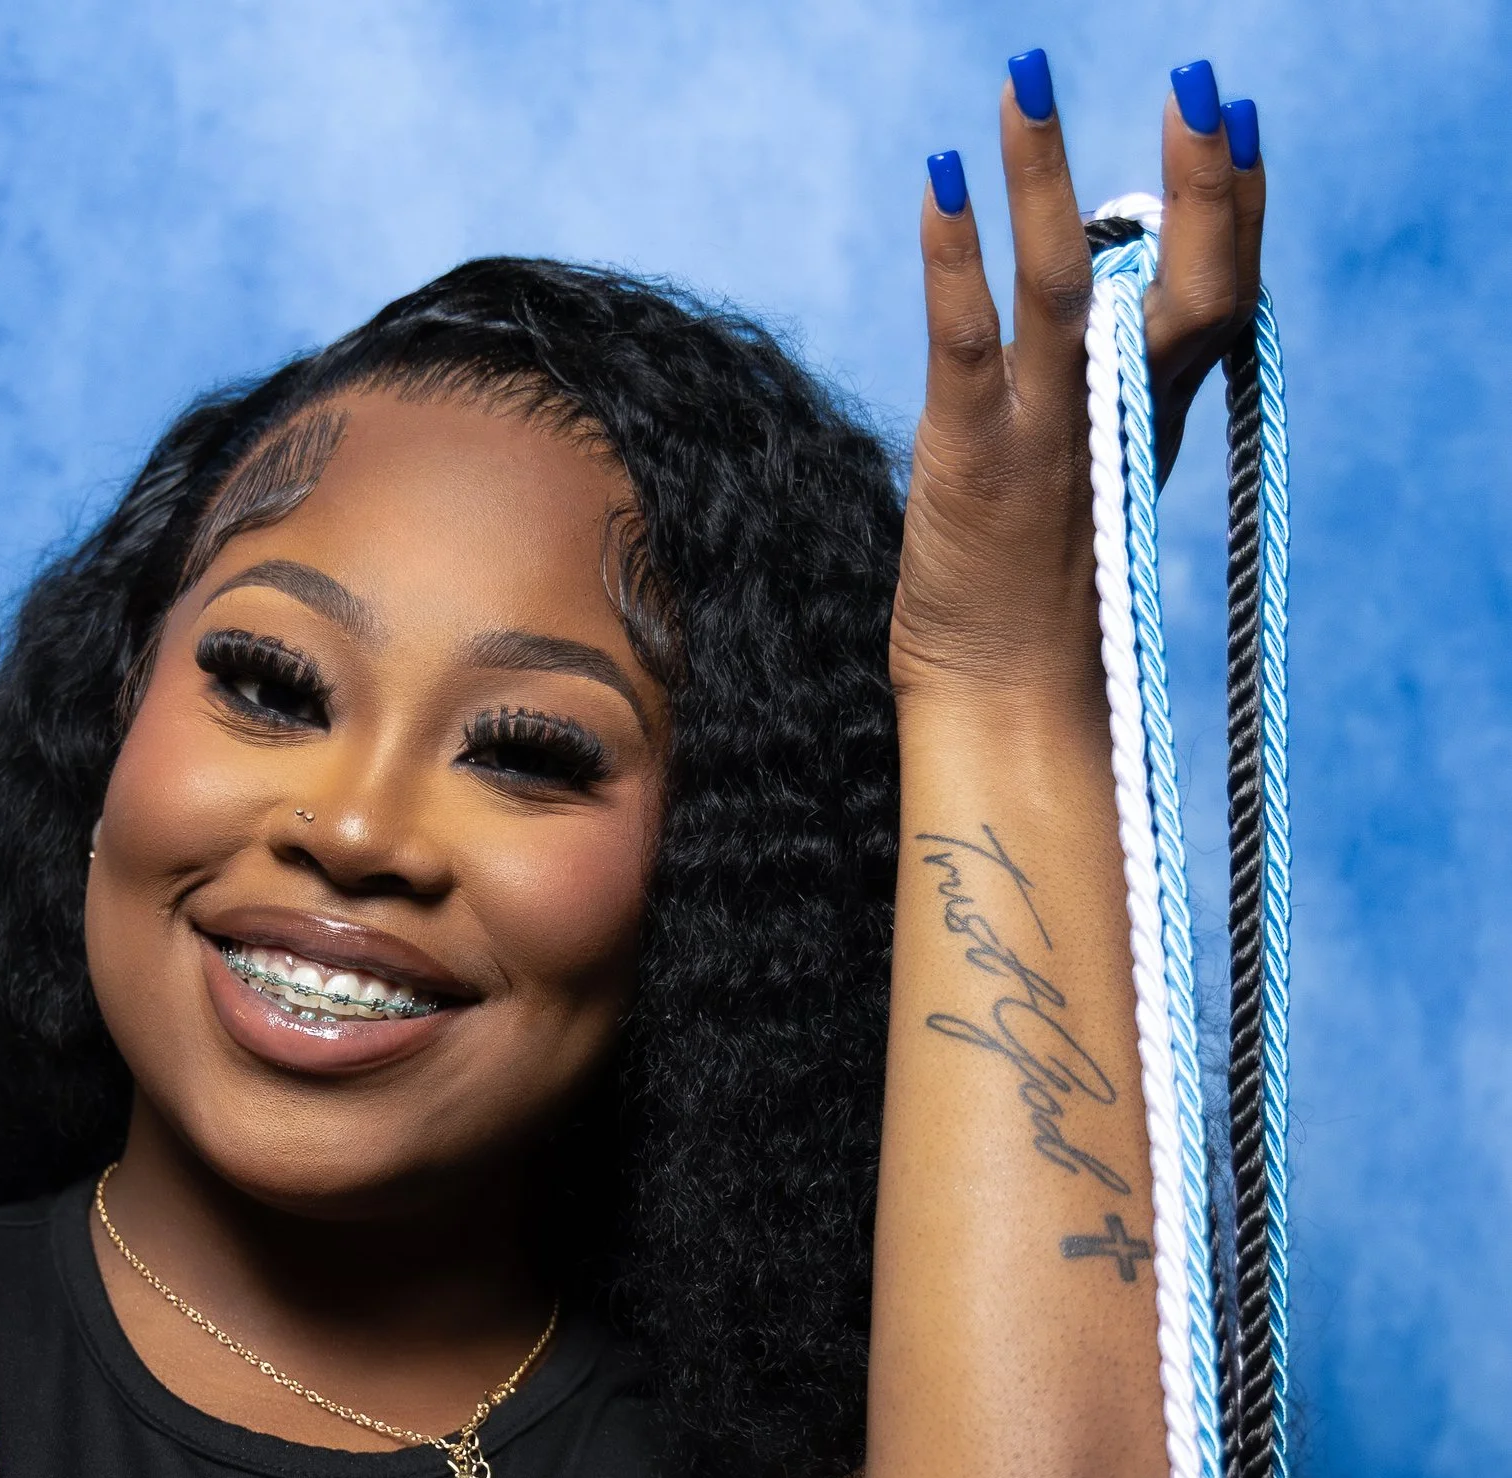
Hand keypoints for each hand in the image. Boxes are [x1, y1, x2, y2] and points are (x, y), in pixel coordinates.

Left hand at [889, 56, 1267, 713]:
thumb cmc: (1051, 595)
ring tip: (1025, 81)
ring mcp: (1047, 432)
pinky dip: (953, 256)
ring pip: (1063, 285)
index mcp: (1159, 413)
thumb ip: (1120, 394)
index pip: (1221, 291)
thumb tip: (1113, 308)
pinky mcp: (971, 457)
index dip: (1237, 207)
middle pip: (1188, 282)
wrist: (1010, 699)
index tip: (1237, 124)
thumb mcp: (1107, 480)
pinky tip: (938, 183)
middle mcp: (1118, 413)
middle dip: (1202, 183)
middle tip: (1199, 85)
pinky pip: (965, 339)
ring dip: (1045, 177)